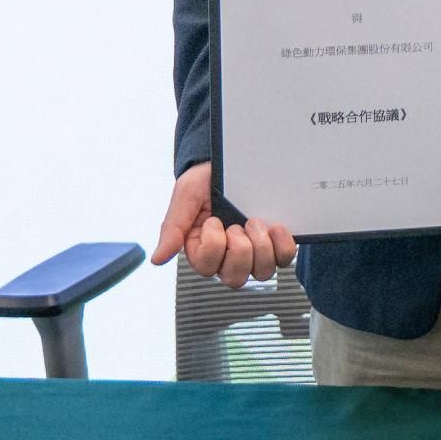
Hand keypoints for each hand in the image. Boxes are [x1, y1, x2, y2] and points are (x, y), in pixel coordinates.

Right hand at [150, 162, 294, 285]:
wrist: (234, 161)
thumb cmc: (205, 180)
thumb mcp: (186, 196)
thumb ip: (172, 228)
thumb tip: (157, 259)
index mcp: (202, 249)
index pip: (206, 267)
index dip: (213, 245)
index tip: (213, 219)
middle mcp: (227, 256)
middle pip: (235, 278)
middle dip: (239, 250)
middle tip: (238, 224)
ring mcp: (253, 252)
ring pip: (262, 273)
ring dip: (261, 248)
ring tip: (257, 221)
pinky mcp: (274, 243)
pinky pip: (284, 258)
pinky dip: (283, 246)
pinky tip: (277, 227)